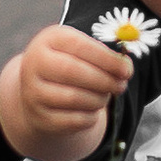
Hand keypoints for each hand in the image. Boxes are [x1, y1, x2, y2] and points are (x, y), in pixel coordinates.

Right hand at [0, 24, 130, 160]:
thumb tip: (125, 67)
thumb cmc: (70, 64)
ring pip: (73, 98)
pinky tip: (92, 110)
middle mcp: (34, 64)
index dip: (106, 59)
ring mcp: (33, 92)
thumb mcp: (82, 51)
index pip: (78, 46)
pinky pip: (72, 121)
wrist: (40, 90)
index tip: (126, 69)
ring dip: (98, 99)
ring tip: (105, 96)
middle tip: (121, 85)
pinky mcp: (39, 118)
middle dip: (104, 80)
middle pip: (72, 72)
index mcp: (49, 40)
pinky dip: (90, 117)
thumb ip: (104, 55)